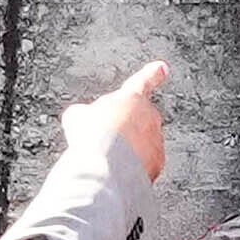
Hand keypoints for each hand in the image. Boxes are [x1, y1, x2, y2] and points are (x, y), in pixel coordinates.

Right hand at [75, 58, 174, 181]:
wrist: (105, 164)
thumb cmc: (93, 134)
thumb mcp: (77, 116)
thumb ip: (83, 113)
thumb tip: (79, 117)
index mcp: (132, 97)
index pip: (143, 81)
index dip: (152, 74)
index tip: (162, 68)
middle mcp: (149, 116)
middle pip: (139, 120)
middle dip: (125, 129)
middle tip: (104, 140)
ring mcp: (156, 140)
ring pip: (143, 144)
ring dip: (127, 151)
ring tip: (106, 159)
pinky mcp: (157, 163)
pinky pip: (145, 164)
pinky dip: (132, 169)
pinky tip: (115, 172)